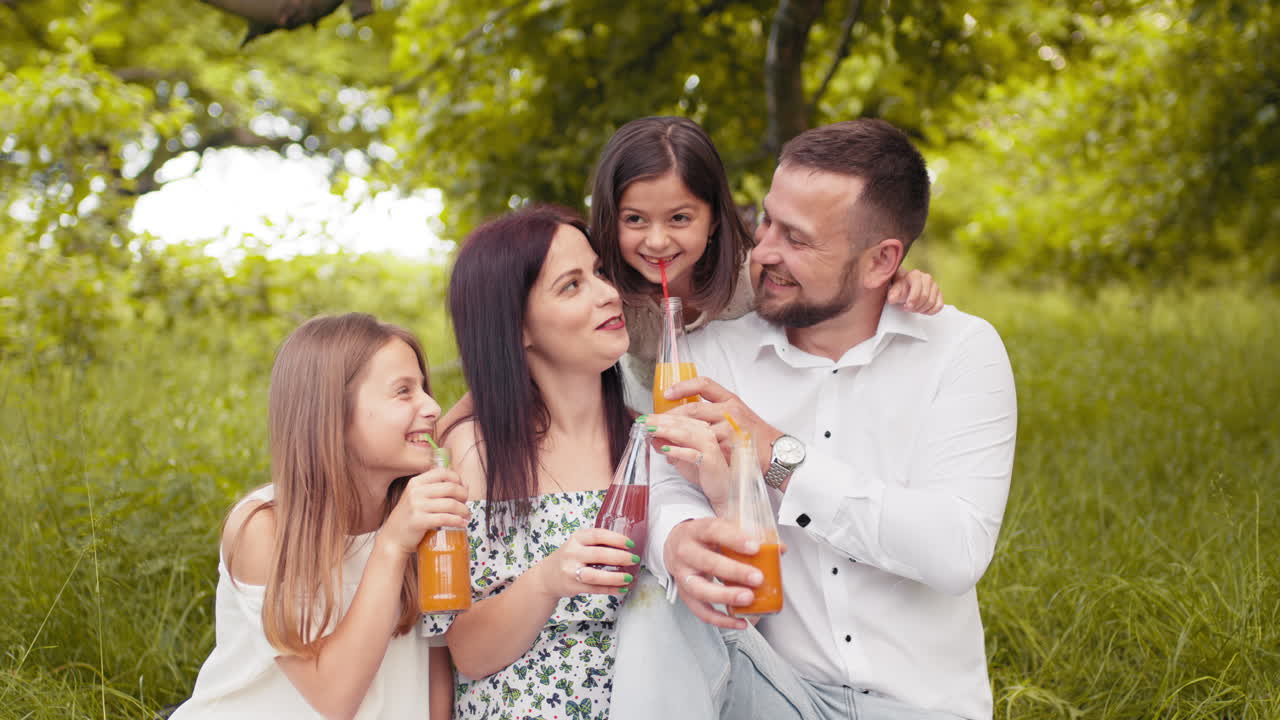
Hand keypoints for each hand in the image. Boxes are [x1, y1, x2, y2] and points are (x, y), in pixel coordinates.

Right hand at [379, 468, 469, 555]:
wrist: (393, 538)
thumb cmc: (410, 518)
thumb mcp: (418, 498)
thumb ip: (437, 489)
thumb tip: (465, 485)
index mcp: (416, 482)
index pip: (443, 472)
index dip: (458, 479)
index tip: (463, 489)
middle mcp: (416, 491)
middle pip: (451, 487)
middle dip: (464, 495)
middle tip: (466, 503)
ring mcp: (416, 506)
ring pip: (451, 504)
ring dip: (463, 510)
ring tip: (466, 515)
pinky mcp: (419, 521)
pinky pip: (445, 518)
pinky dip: (458, 521)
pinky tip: (462, 523)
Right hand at [533, 527, 639, 598]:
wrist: (547, 577)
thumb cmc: (569, 558)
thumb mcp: (579, 544)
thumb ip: (597, 543)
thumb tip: (627, 547)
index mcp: (576, 538)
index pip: (598, 535)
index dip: (616, 539)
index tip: (630, 544)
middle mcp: (572, 553)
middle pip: (599, 555)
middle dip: (620, 557)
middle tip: (634, 559)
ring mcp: (571, 571)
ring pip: (595, 575)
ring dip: (615, 577)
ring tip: (629, 578)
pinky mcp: (573, 586)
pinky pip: (595, 589)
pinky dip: (610, 589)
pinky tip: (622, 588)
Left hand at [636, 412, 731, 512]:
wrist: (722, 489)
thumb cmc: (705, 471)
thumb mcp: (681, 457)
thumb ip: (669, 446)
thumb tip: (652, 438)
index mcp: (701, 429)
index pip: (679, 418)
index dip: (661, 416)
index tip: (645, 417)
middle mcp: (707, 434)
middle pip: (681, 423)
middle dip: (660, 421)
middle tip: (644, 420)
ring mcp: (710, 447)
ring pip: (686, 434)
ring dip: (667, 431)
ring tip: (651, 430)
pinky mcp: (710, 460)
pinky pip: (692, 454)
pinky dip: (678, 451)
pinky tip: (665, 448)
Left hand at [660, 376, 780, 474]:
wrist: (776, 453)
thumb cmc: (754, 436)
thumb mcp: (736, 416)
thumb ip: (713, 412)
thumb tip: (685, 414)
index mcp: (730, 399)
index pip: (704, 384)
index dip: (683, 386)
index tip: (666, 394)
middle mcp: (730, 410)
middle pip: (692, 409)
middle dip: (667, 416)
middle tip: (650, 422)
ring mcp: (731, 428)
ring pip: (694, 428)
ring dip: (671, 433)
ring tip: (654, 436)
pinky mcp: (730, 446)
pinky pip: (702, 447)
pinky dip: (684, 449)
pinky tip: (670, 451)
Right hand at [663, 518, 764, 629]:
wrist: (675, 546)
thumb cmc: (704, 538)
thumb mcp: (721, 528)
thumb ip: (750, 536)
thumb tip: (780, 548)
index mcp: (697, 530)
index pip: (714, 531)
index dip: (735, 539)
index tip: (755, 547)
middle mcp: (686, 553)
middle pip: (707, 562)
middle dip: (734, 571)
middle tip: (757, 578)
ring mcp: (683, 576)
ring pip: (700, 590)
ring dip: (726, 597)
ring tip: (748, 599)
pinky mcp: (685, 595)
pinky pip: (701, 611)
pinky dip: (720, 620)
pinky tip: (740, 620)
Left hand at [886, 268, 942, 313]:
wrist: (907, 288)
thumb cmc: (902, 288)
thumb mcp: (894, 290)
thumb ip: (893, 294)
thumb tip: (892, 299)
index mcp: (915, 275)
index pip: (917, 288)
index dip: (912, 300)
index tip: (906, 306)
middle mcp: (927, 278)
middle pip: (925, 297)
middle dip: (915, 306)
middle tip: (908, 308)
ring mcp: (934, 286)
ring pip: (932, 302)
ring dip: (921, 309)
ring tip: (914, 308)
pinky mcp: (939, 294)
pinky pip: (939, 305)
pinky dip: (931, 311)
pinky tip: (923, 310)